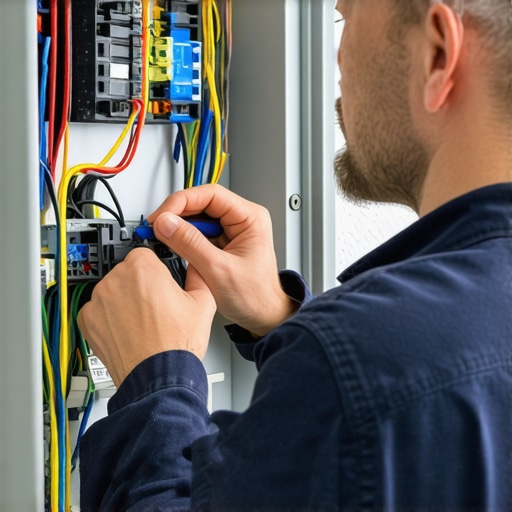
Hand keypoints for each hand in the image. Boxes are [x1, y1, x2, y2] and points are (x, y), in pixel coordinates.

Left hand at [77, 248, 215, 387]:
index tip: (160, 280)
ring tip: (143, 320)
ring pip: (112, 290)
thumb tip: (196, 266)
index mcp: (143, 268)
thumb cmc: (177, 344)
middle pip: (127, 271)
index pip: (145, 253)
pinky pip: (97, 310)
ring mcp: (99, 301)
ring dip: (123, 299)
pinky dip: (108, 317)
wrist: (158, 377)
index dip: (156, 268)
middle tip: (156, 304)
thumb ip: (197, 274)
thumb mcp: (204, 301)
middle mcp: (116, 280)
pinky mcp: (88, 321)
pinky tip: (128, 328)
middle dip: (140, 283)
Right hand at [147, 184, 298, 336]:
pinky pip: (198, 233)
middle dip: (176, 215)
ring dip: (178, 227)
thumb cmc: (256, 297)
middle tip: (156, 228)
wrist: (264, 317)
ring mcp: (231, 231)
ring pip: (197, 219)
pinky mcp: (222, 243)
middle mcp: (242, 220)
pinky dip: (183, 239)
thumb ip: (190, 244)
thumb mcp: (218, 270)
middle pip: (201, 204)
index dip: (181, 202)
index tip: (162, 216)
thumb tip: (166, 223)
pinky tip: (174, 246)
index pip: (210, 195)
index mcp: (250, 218)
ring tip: (162, 238)